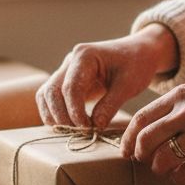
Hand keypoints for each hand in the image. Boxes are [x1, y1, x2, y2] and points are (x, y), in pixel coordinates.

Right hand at [37, 24, 178, 129]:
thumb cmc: (136, 64)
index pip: (70, 87)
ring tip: (73, 131)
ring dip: (54, 116)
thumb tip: (95, 126)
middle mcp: (70, 61)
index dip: (75, 111)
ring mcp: (66, 70)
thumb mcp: (129, 84)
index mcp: (85, 55)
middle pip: (52, 91)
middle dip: (62, 116)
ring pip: (46, 95)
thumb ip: (111, 104)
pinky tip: (69, 126)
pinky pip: (50, 98)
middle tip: (80, 132)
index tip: (87, 128)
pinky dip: (54, 113)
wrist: (137, 52)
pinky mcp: (66, 81)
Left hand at [120, 64, 184, 184]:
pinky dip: (179, 178)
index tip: (126, 151)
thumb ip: (180, 106)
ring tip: (165, 170)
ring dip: (159, 169)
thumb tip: (159, 127)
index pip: (140, 118)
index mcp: (181, 95)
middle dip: (139, 155)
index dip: (128, 138)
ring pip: (162, 158)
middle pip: (145, 140)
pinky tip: (182, 177)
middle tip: (143, 162)